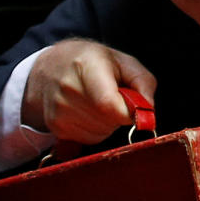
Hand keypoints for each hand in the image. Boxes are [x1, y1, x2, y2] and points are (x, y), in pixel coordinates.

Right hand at [21, 39, 156, 142]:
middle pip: (108, 121)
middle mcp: (68, 89)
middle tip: (114, 97)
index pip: (109, 105)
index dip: (128, 111)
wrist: (50, 68)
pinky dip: (95, 129)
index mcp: (86, 66)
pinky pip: (89, 139)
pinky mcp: (55, 127)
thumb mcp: (123, 61)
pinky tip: (87, 112)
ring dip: (108, 123)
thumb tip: (148, 109)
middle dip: (120, 115)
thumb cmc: (92, 62)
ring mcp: (58, 110)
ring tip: (98, 102)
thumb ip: (143, 82)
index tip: (133, 106)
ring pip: (100, 133)